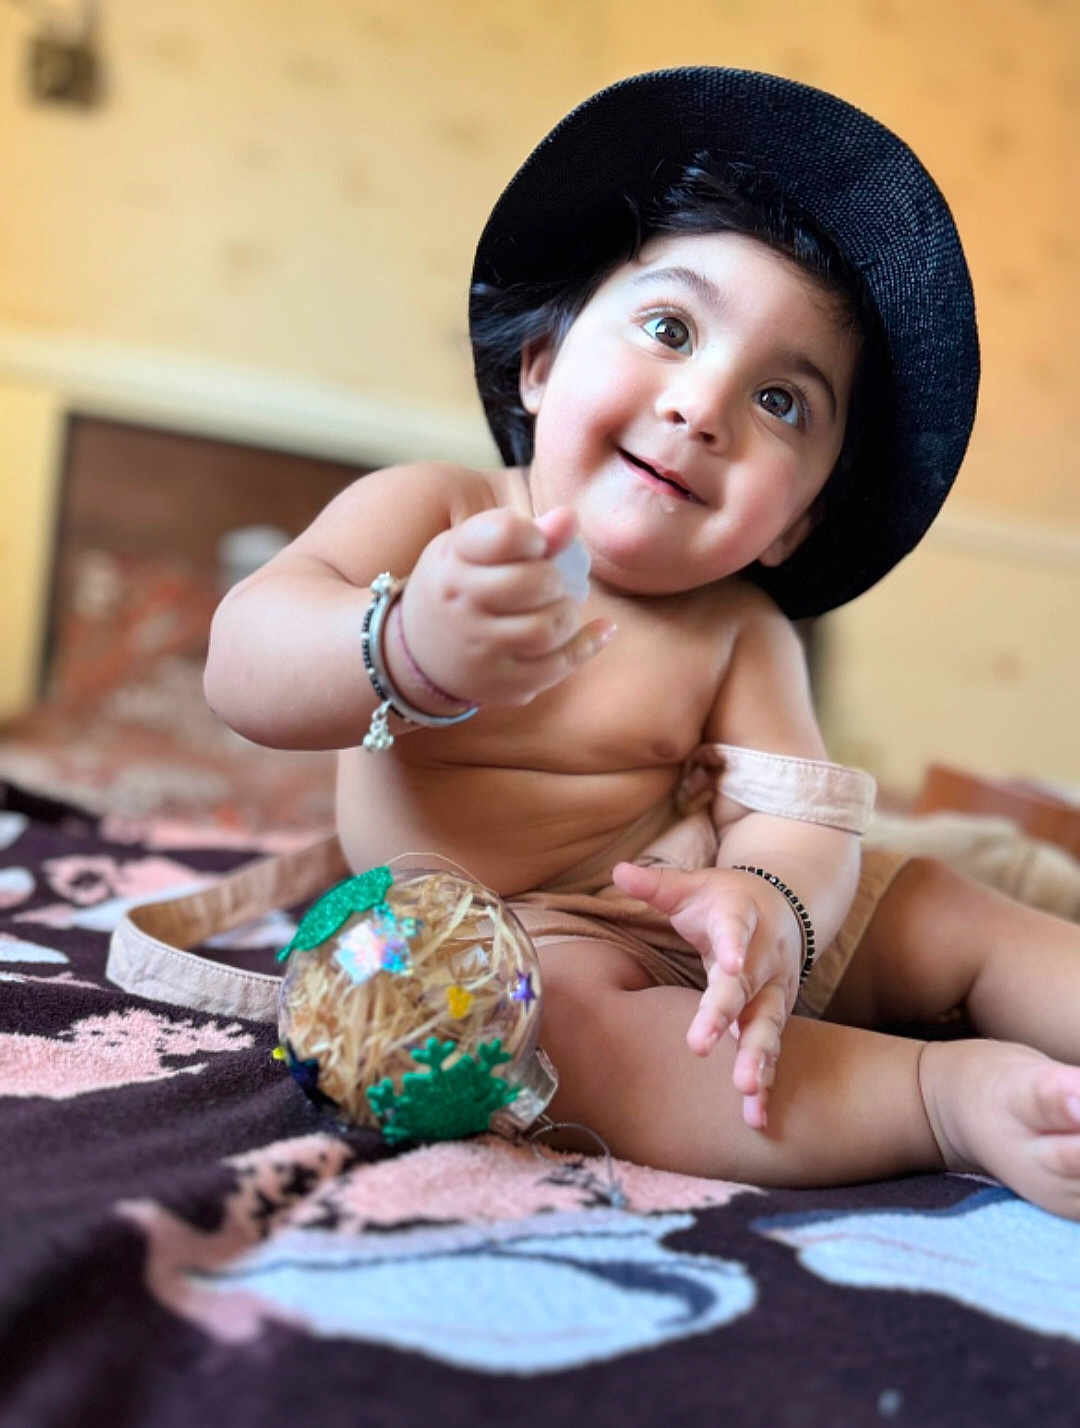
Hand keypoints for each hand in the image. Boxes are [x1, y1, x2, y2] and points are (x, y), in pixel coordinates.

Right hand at [398, 506, 613, 707]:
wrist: (413, 654)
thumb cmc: (458, 587)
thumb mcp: (472, 550)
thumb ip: (522, 533)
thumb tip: (569, 518)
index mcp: (453, 560)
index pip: (505, 534)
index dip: (535, 536)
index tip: (535, 545)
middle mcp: (462, 605)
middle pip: (534, 583)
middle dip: (556, 579)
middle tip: (551, 583)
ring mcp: (480, 649)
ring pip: (547, 628)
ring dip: (568, 614)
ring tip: (559, 608)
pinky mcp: (500, 684)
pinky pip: (558, 666)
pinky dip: (587, 645)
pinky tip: (600, 630)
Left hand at [611, 861, 803, 1128]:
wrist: (782, 907)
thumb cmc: (724, 901)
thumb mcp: (693, 886)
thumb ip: (657, 885)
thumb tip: (619, 869)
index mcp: (741, 919)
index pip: (736, 931)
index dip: (732, 946)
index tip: (727, 963)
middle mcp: (763, 958)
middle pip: (747, 988)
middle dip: (727, 1016)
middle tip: (703, 1044)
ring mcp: (775, 990)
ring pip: (768, 1026)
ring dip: (758, 1058)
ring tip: (746, 1091)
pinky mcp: (774, 1017)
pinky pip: (771, 1053)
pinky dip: (767, 1085)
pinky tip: (757, 1120)